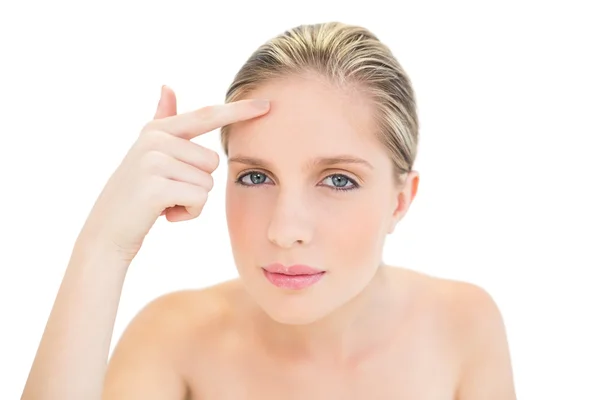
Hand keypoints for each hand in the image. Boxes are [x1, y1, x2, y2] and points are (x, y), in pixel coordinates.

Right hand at [79, 85, 269, 260]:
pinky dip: (188, 214)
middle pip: (212, 161)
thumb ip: (163, 119)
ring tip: (164, 203)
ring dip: (192, 201)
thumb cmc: (135, 195)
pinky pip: (199, 200)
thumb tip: (167, 85)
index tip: (267, 105)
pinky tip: (164, 215)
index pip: (207, 116)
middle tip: (167, 192)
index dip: (238, 111)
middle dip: (197, 183)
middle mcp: (155, 140)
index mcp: (157, 130)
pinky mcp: (156, 187)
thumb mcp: (148, 153)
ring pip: (208, 183)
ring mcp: (153, 161)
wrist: (107, 232)